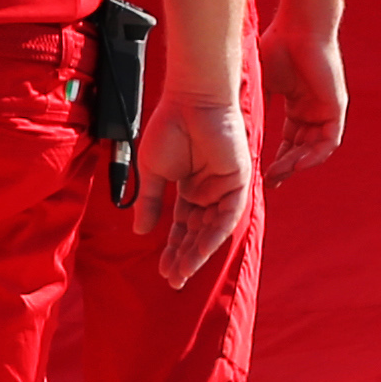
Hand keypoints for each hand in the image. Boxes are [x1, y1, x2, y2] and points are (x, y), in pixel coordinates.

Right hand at [136, 97, 259, 287]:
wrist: (190, 101)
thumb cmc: (170, 128)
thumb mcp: (153, 172)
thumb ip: (149, 203)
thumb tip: (141, 232)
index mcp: (191, 188)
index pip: (184, 226)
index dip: (174, 249)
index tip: (163, 271)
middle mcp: (210, 190)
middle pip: (198, 233)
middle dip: (185, 257)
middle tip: (173, 280)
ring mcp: (225, 187)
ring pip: (213, 229)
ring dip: (197, 252)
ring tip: (181, 273)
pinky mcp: (238, 181)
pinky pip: (228, 215)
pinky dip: (214, 234)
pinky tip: (198, 252)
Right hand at [260, 25, 348, 185]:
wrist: (299, 27)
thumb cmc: (277, 46)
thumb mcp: (260, 83)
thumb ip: (252, 106)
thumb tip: (232, 130)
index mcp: (297, 104)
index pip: (288, 140)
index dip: (275, 159)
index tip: (260, 175)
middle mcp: (313, 109)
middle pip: (300, 148)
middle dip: (285, 168)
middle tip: (268, 182)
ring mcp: (325, 109)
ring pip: (314, 148)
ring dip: (296, 164)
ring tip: (276, 175)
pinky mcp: (336, 107)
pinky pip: (328, 140)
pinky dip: (313, 155)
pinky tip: (295, 164)